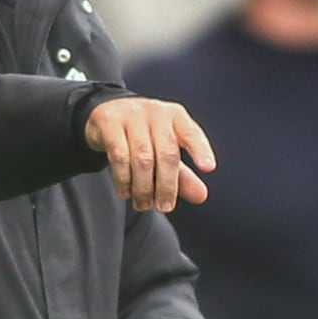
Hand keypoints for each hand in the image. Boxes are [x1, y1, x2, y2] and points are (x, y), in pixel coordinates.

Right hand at [84, 97, 215, 212]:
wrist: (108, 111)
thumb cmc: (144, 133)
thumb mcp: (166, 150)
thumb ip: (183, 174)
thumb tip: (201, 196)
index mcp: (176, 116)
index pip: (192, 133)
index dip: (201, 150)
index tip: (209, 168)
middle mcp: (156, 113)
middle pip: (167, 153)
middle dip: (167, 185)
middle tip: (164, 207)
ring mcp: (132, 116)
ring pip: (142, 158)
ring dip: (144, 187)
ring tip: (143, 204)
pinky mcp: (109, 123)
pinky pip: (119, 156)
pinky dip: (124, 179)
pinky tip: (126, 192)